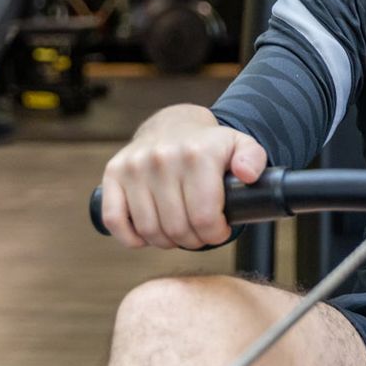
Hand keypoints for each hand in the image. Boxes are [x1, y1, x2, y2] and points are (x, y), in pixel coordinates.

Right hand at [98, 104, 266, 250]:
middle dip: (194, 240)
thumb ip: (253, 159)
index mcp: (197, 154)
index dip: (215, 234)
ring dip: (166, 241)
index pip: (204, 217)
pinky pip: (114, 219)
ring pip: (149, 229)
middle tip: (200, 233)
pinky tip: (147, 235)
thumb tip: (247, 174)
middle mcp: (163, 158)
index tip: (219, 230)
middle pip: (177, 228)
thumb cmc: (209, 146)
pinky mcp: (113, 172)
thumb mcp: (240, 146)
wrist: (173, 125)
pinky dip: (130, 237)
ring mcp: (134, 165)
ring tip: (179, 232)